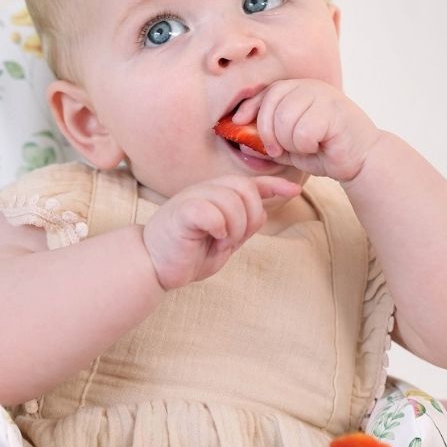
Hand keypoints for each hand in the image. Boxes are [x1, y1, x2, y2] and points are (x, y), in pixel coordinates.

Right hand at [142, 175, 301, 289]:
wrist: (152, 264)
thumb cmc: (186, 253)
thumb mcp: (224, 238)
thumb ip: (243, 223)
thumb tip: (267, 208)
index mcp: (216, 196)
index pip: (250, 182)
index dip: (275, 184)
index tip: (295, 189)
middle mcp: (205, 191)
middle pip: (246, 189)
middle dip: (252, 218)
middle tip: (235, 239)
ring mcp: (193, 198)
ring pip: (233, 201)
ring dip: (235, 228)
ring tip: (221, 243)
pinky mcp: (182, 212)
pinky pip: (214, 212)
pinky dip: (220, 228)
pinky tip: (212, 238)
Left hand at [233, 79, 382, 181]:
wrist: (362, 159)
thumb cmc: (325, 152)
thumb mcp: (289, 149)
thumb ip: (267, 145)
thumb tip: (241, 144)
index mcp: (299, 91)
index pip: (267, 92)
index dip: (250, 107)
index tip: (237, 122)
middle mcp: (310, 88)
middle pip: (271, 106)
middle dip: (268, 133)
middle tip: (277, 150)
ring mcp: (323, 96)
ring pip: (284, 119)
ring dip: (289, 142)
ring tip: (305, 147)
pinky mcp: (333, 111)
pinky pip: (302, 131)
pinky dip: (305, 146)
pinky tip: (318, 146)